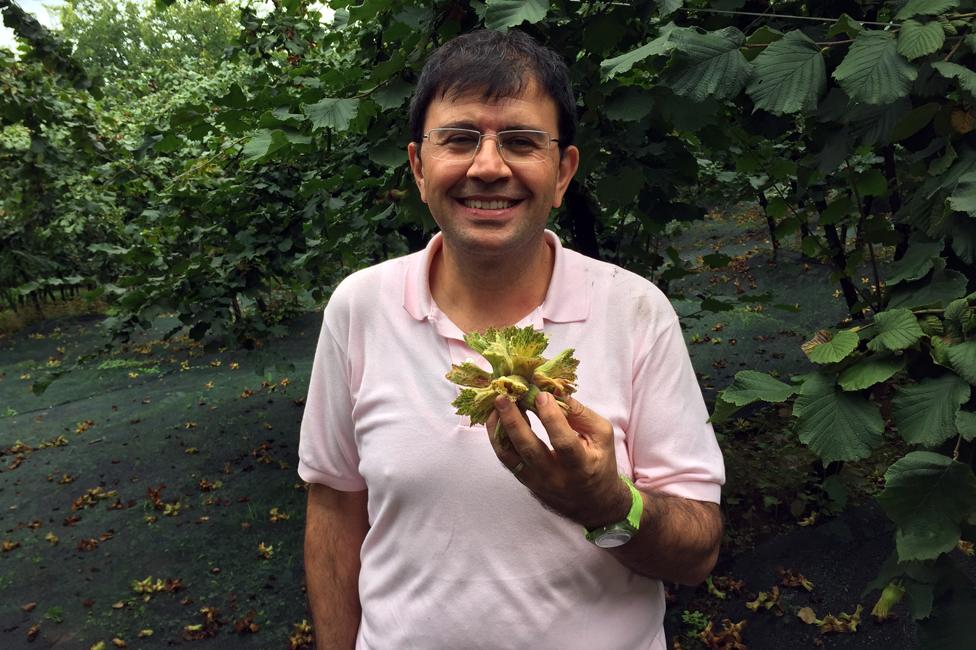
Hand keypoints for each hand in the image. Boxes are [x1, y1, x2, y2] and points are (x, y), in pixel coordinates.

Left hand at [486, 392, 630, 528]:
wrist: (592, 502)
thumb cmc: (599, 461)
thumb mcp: (601, 435)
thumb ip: (580, 413)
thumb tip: (554, 390)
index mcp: (581, 466)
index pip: (563, 443)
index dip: (551, 418)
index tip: (541, 394)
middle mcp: (556, 477)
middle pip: (529, 450)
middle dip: (514, 421)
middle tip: (504, 397)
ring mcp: (536, 481)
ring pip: (510, 456)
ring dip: (499, 427)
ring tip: (496, 404)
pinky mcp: (524, 480)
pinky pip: (506, 459)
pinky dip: (497, 437)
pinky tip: (496, 418)